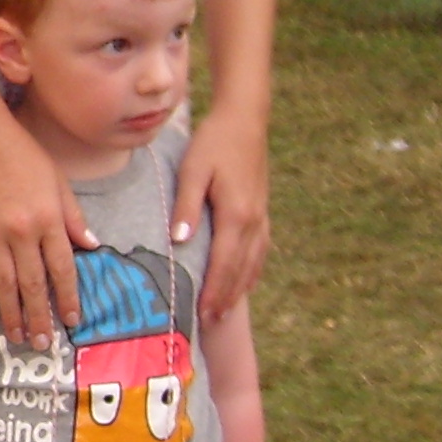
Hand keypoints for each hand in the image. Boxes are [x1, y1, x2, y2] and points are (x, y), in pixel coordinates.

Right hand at [0, 118, 93, 346]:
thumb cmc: (23, 155)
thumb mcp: (59, 180)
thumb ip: (73, 216)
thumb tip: (91, 245)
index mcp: (49, 218)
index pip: (62, 267)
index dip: (67, 297)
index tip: (71, 320)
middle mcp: (22, 231)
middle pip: (33, 283)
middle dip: (40, 317)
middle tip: (43, 343)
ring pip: (3, 285)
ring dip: (12, 315)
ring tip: (19, 337)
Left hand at [172, 108, 270, 320]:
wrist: (245, 119)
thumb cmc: (213, 143)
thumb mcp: (192, 170)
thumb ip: (186, 206)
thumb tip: (179, 242)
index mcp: (235, 214)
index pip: (223, 263)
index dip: (213, 290)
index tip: (201, 312)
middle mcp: (253, 221)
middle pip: (239, 269)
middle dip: (224, 298)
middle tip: (209, 322)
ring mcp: (261, 216)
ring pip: (253, 262)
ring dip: (238, 288)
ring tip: (224, 311)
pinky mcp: (262, 209)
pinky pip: (260, 249)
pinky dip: (252, 269)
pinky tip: (245, 280)